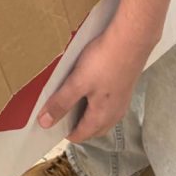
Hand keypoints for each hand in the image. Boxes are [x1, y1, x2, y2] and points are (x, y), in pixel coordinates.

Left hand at [37, 26, 148, 142]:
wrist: (130, 41)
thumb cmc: (103, 62)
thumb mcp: (77, 83)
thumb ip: (61, 102)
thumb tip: (44, 123)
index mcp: (102, 117)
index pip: (82, 134)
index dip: (66, 133)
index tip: (52, 126)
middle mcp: (115, 114)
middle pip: (95, 129)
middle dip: (79, 127)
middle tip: (61, 116)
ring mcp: (123, 101)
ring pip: (104, 117)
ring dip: (89, 116)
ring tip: (74, 103)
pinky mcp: (125, 87)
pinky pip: (110, 104)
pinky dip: (98, 104)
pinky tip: (92, 89)